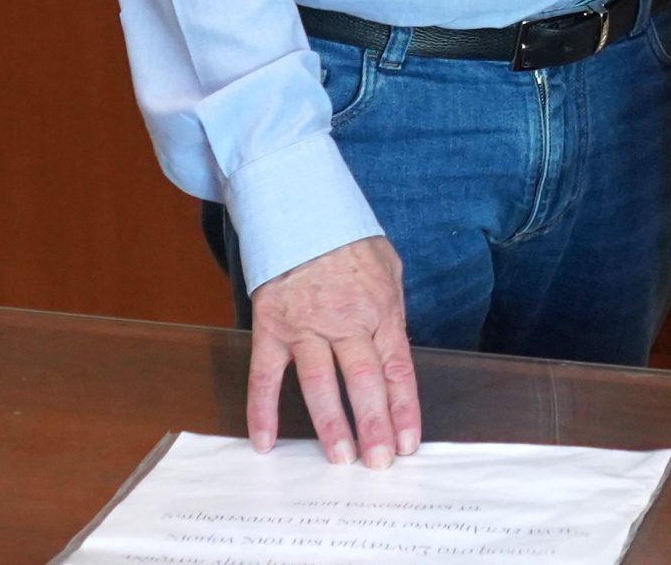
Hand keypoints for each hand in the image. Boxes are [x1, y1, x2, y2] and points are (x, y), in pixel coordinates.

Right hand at [246, 236, 420, 466]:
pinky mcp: (271, 327)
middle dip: (373, 425)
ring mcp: (305, 327)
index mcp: (380, 309)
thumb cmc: (347, 238)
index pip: (397, 369)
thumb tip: (394, 349)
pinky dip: (262, 410)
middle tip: (378, 463)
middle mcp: (345, 322)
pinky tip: (264, 442)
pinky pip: (265, 375)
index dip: (404, 409)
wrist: (301, 207)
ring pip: (319, 383)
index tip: (408, 443)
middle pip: (363, 381)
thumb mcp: (387, 267)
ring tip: (340, 459)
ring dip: (330, 424)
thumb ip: (390, 310)